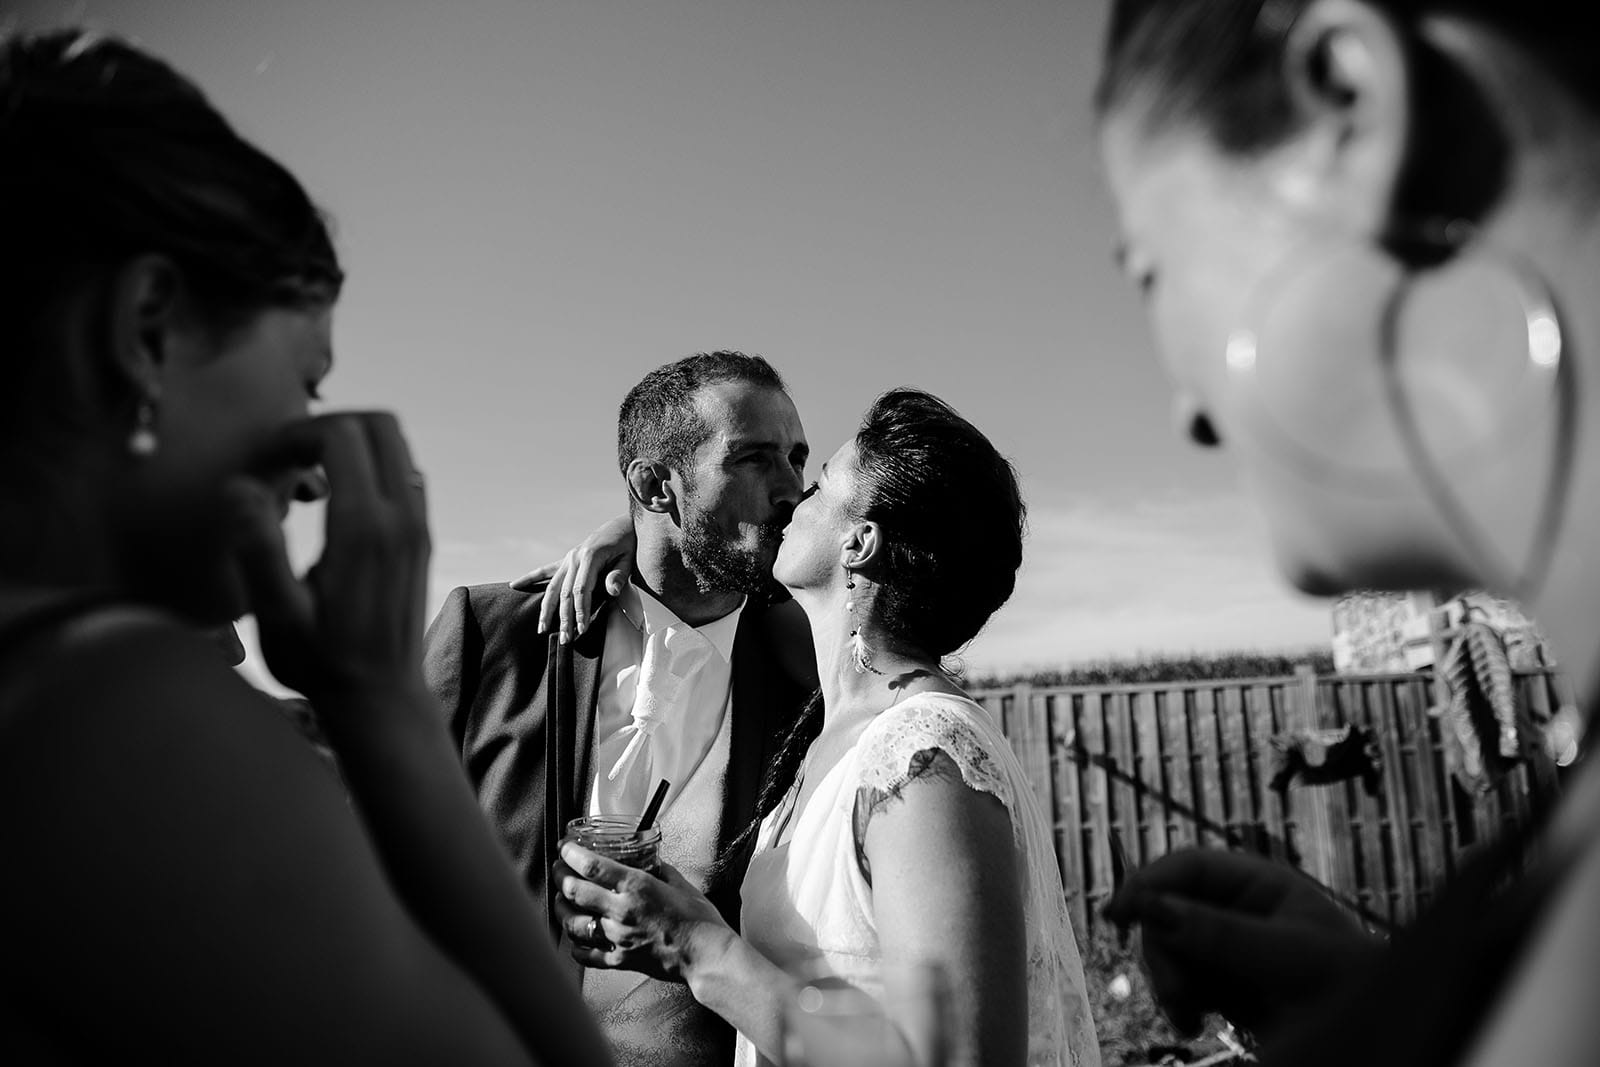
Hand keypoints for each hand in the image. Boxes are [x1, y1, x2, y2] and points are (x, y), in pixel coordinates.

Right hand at [225, 412, 430, 707]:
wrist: (380, 697)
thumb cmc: (320, 662)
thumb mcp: (277, 616)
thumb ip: (257, 549)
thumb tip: (240, 486)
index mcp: (365, 528)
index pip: (342, 434)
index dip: (297, 433)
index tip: (266, 460)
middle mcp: (403, 517)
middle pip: (380, 424)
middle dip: (328, 424)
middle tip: (287, 455)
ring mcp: (418, 524)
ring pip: (398, 443)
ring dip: (352, 441)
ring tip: (306, 472)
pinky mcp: (421, 536)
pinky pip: (404, 472)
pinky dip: (370, 464)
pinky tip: (335, 497)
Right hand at [509, 514, 634, 643]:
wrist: (622, 525)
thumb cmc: (628, 544)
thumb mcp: (629, 559)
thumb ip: (619, 575)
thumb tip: (611, 591)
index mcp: (590, 557)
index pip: (581, 590)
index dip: (580, 611)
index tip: (581, 629)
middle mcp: (574, 557)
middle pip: (564, 593)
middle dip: (563, 618)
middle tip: (565, 639)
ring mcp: (568, 558)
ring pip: (552, 587)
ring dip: (546, 609)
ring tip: (541, 628)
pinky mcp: (567, 559)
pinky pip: (545, 570)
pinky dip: (530, 577)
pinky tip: (515, 585)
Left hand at [554, 843, 730, 983]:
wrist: (707, 957)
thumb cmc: (700, 921)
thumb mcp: (681, 883)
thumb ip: (661, 870)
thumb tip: (651, 862)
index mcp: (637, 887)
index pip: (591, 866)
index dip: (570, 854)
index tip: (564, 848)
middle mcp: (621, 911)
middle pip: (574, 891)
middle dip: (560, 876)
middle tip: (559, 868)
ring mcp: (618, 938)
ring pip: (572, 923)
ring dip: (561, 909)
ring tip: (561, 900)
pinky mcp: (620, 961)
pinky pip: (585, 954)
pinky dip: (575, 944)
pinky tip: (575, 937)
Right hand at [1103, 848, 1381, 1041]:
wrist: (1379, 1046)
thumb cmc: (1350, 994)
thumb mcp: (1288, 960)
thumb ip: (1222, 935)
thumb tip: (1154, 908)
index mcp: (1265, 886)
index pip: (1191, 868)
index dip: (1150, 882)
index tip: (1117, 913)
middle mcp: (1241, 912)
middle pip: (1169, 910)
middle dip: (1163, 949)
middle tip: (1178, 993)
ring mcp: (1230, 952)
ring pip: (1169, 950)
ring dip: (1170, 981)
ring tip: (1192, 1016)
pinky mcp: (1225, 988)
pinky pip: (1180, 983)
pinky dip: (1178, 1003)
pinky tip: (1193, 1022)